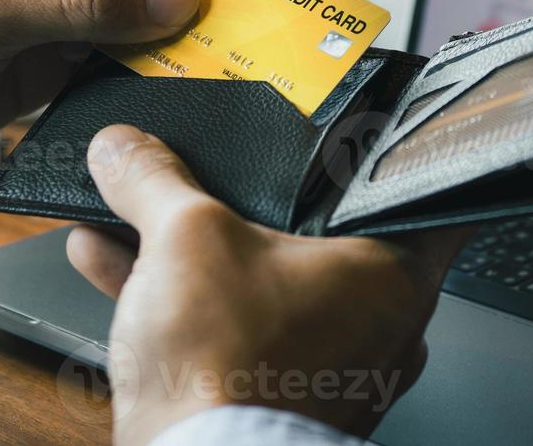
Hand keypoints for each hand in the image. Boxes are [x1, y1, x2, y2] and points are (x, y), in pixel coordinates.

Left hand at [0, 0, 198, 168]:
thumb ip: (84, 3)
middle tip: (199, 60)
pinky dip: (130, 80)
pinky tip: (143, 101)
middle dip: (169, 15)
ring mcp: (50, 9)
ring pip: (133, 22)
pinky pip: (109, 62)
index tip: (188, 26)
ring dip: (154, 51)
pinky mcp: (46, 59)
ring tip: (180, 85)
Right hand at [67, 124, 466, 444]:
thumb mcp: (185, 238)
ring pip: (266, 286)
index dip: (386, 153)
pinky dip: (183, 299)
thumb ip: (155, 181)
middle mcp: (379, 326)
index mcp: (393, 274)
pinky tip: (114, 266)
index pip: (417, 192)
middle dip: (254, 204)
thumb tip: (124, 149)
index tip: (361, 129)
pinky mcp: (278, 404)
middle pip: (323, 238)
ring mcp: (332, 371)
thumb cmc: (230, 372)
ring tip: (140, 213)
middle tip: (222, 169)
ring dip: (201, 250)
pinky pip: (233, 331)